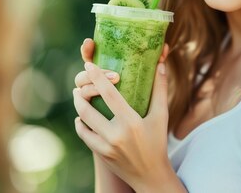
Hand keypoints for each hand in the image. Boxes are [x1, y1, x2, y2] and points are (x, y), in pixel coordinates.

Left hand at [73, 38, 172, 190]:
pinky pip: (84, 135)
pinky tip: (81, 118)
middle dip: (80, 94)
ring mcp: (105, 147)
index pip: (109, 94)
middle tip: (79, 85)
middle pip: (87, 109)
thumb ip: (160, 89)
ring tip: (79, 97)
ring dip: (78, 107)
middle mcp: (116, 135)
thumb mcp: (161, 116)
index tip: (89, 65)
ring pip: (82, 122)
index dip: (97, 77)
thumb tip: (160, 64)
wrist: (151, 176)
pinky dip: (80, 124)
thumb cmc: (158, 142)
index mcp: (131, 122)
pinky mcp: (100, 155)